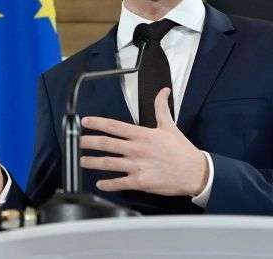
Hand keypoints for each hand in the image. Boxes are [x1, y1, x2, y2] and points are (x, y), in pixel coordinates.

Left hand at [80, 88, 208, 195]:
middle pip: (107, 144)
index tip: (85, 122)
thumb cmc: (182, 150)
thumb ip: (161, 107)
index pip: (114, 126)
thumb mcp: (170, 126)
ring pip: (109, 163)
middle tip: (76, 142)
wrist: (196, 172)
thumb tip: (163, 91)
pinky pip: (120, 182)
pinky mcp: (141, 182)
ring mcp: (138, 166)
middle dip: (88, 142)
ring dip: (92, 162)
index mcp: (142, 135)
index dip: (97, 123)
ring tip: (81, 161)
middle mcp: (137, 149)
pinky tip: (100, 183)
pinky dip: (108, 183)